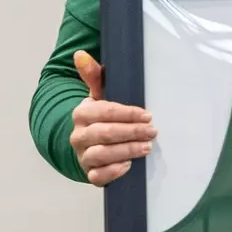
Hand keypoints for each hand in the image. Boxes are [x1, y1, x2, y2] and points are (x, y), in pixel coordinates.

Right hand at [70, 50, 156, 186]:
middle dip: (130, 132)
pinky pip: (97, 177)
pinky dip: (113, 172)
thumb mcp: (98, 95)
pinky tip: (129, 166)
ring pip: (101, 155)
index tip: (147, 115)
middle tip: (153, 131)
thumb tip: (80, 54)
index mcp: (81, 113)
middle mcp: (78, 135)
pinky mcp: (89, 173)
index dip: (126, 114)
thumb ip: (94, 75)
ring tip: (147, 148)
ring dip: (126, 151)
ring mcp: (83, 156)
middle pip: (103, 133)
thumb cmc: (101, 117)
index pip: (103, 111)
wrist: (89, 144)